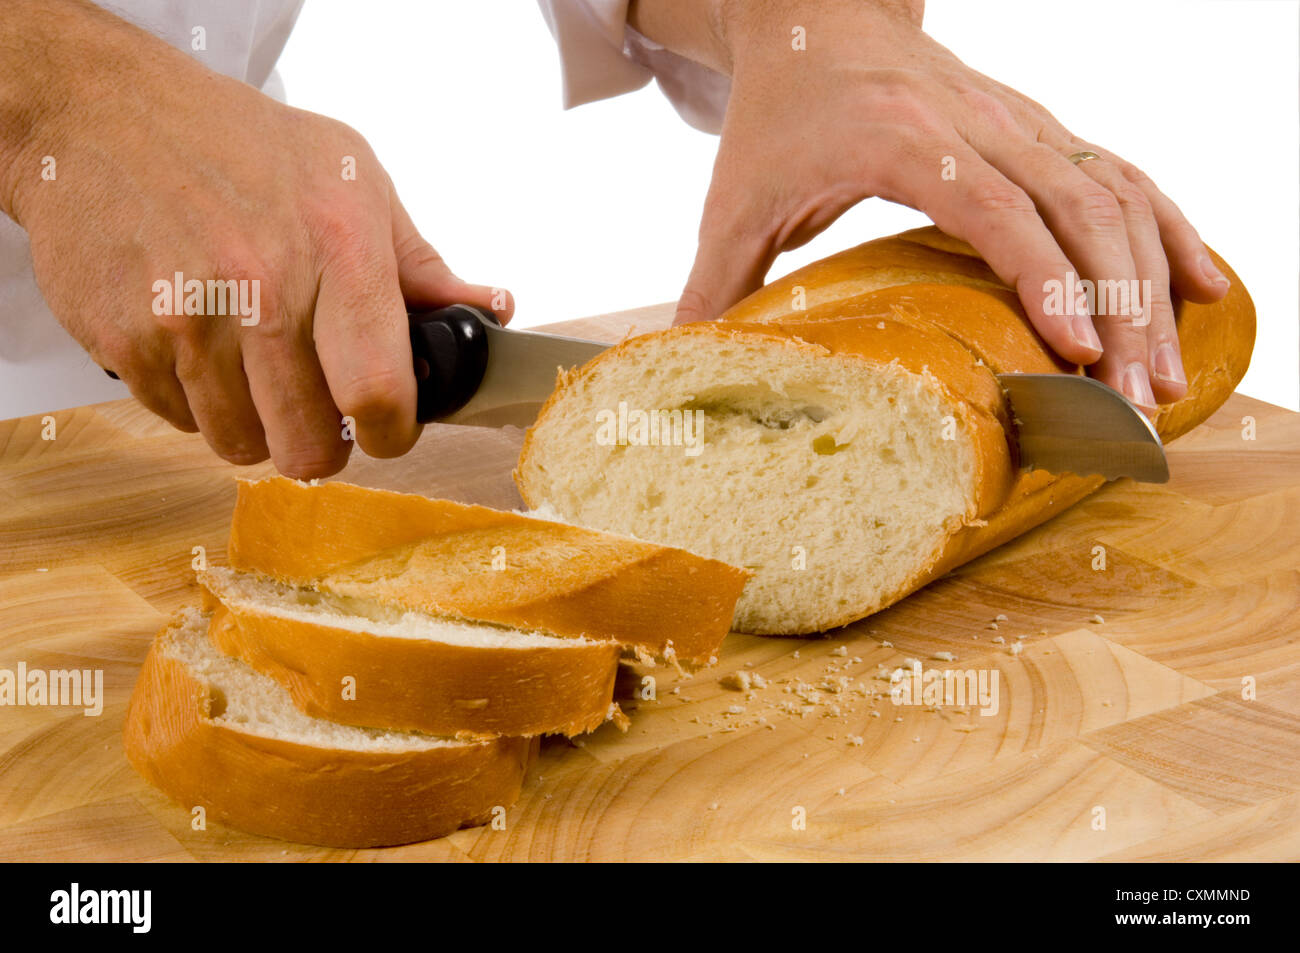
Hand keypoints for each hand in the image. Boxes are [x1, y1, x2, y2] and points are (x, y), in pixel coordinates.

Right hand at [4, 1, 510, 476]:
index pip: (379, 391)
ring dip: (256, 424)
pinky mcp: (124, 339)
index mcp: (338, 248)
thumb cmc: (239, 143)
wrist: (102, 113)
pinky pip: (178, 420)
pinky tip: (199, 345)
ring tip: (254, 369)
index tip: (388, 431)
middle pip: (309, 444)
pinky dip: (195, 401)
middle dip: (324, 444)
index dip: (393, 433)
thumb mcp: (351, 177)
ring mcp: (186, 319)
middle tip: (321, 413)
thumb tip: (489, 308)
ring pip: (240, 444)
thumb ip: (420, 262)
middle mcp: (262, 288)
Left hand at [657, 0, 1230, 412]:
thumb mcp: (737, 196)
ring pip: (1114, 192)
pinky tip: (1204, 285)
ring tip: (1167, 374)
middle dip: (1115, 308)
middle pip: (1073, 207)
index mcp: (902, 136)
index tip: (1075, 349)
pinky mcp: (1041, 126)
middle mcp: (978, 119)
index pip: (991, 205)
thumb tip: (681, 367)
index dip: (1040, 276)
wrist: (820, 12)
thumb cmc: (778, 109)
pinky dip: (1168, 228)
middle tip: (1135, 401)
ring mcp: (1022, 118)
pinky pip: (1122, 172)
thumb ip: (716, 283)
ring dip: (1151, 283)